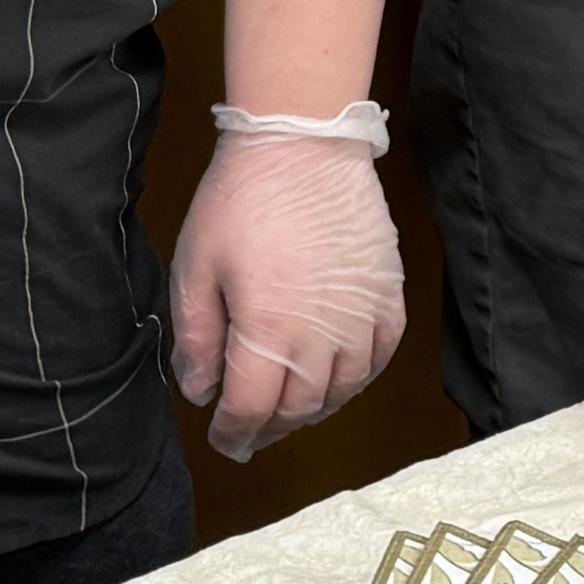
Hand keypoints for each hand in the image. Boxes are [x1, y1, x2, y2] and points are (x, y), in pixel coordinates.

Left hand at [167, 127, 407, 458]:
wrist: (305, 144)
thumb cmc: (243, 198)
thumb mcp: (195, 266)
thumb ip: (195, 337)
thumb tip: (200, 391)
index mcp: (267, 332)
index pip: (251, 409)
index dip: (233, 433)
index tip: (224, 439)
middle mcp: (321, 336)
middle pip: (298, 408)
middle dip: (271, 428)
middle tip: (252, 433)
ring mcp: (361, 317)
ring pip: (342, 389)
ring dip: (314, 409)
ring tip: (292, 410)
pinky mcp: (387, 294)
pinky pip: (381, 355)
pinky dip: (360, 377)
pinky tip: (340, 377)